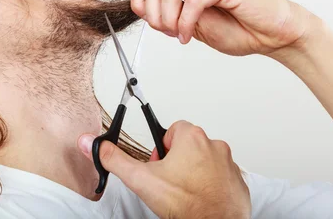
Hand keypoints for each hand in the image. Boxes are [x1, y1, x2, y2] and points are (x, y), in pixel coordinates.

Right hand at [78, 121, 250, 218]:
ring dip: (194, 172)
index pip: (172, 129)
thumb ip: (115, 159)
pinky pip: (220, 176)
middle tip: (169, 180)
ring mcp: (228, 164)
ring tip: (184, 192)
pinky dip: (210, 185)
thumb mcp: (141, 179)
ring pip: (204, 160)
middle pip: (188, 144)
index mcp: (192, 138)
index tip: (160, 163)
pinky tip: (200, 198)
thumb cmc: (186, 204)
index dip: (162, 148)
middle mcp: (214, 146)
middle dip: (177, 160)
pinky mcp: (237, 181)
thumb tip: (95, 144)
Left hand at [131, 0, 312, 55]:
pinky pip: (193, 0)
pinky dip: (185, 23)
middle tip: (167, 33)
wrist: (276, 34)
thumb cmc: (242, 29)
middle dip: (152, 14)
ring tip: (180, 35)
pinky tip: (189, 37)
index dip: (140, 2)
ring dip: (168, 19)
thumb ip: (174, 16)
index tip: (154, 25)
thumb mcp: (196, 26)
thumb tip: (148, 15)